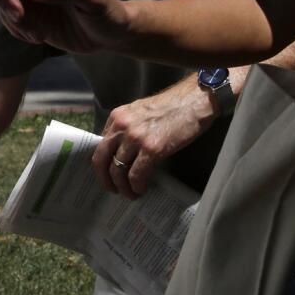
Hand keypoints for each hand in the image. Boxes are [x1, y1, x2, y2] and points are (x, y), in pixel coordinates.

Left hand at [90, 79, 216, 198]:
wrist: (194, 101)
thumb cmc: (172, 107)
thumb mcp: (140, 112)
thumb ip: (127, 128)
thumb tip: (122, 151)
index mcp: (117, 116)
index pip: (100, 145)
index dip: (103, 164)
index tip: (109, 174)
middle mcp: (121, 126)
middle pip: (101, 159)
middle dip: (105, 179)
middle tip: (113, 189)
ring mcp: (135, 137)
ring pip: (117, 170)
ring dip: (123, 187)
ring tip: (131, 193)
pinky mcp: (151, 149)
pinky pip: (136, 174)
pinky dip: (136, 186)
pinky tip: (141, 189)